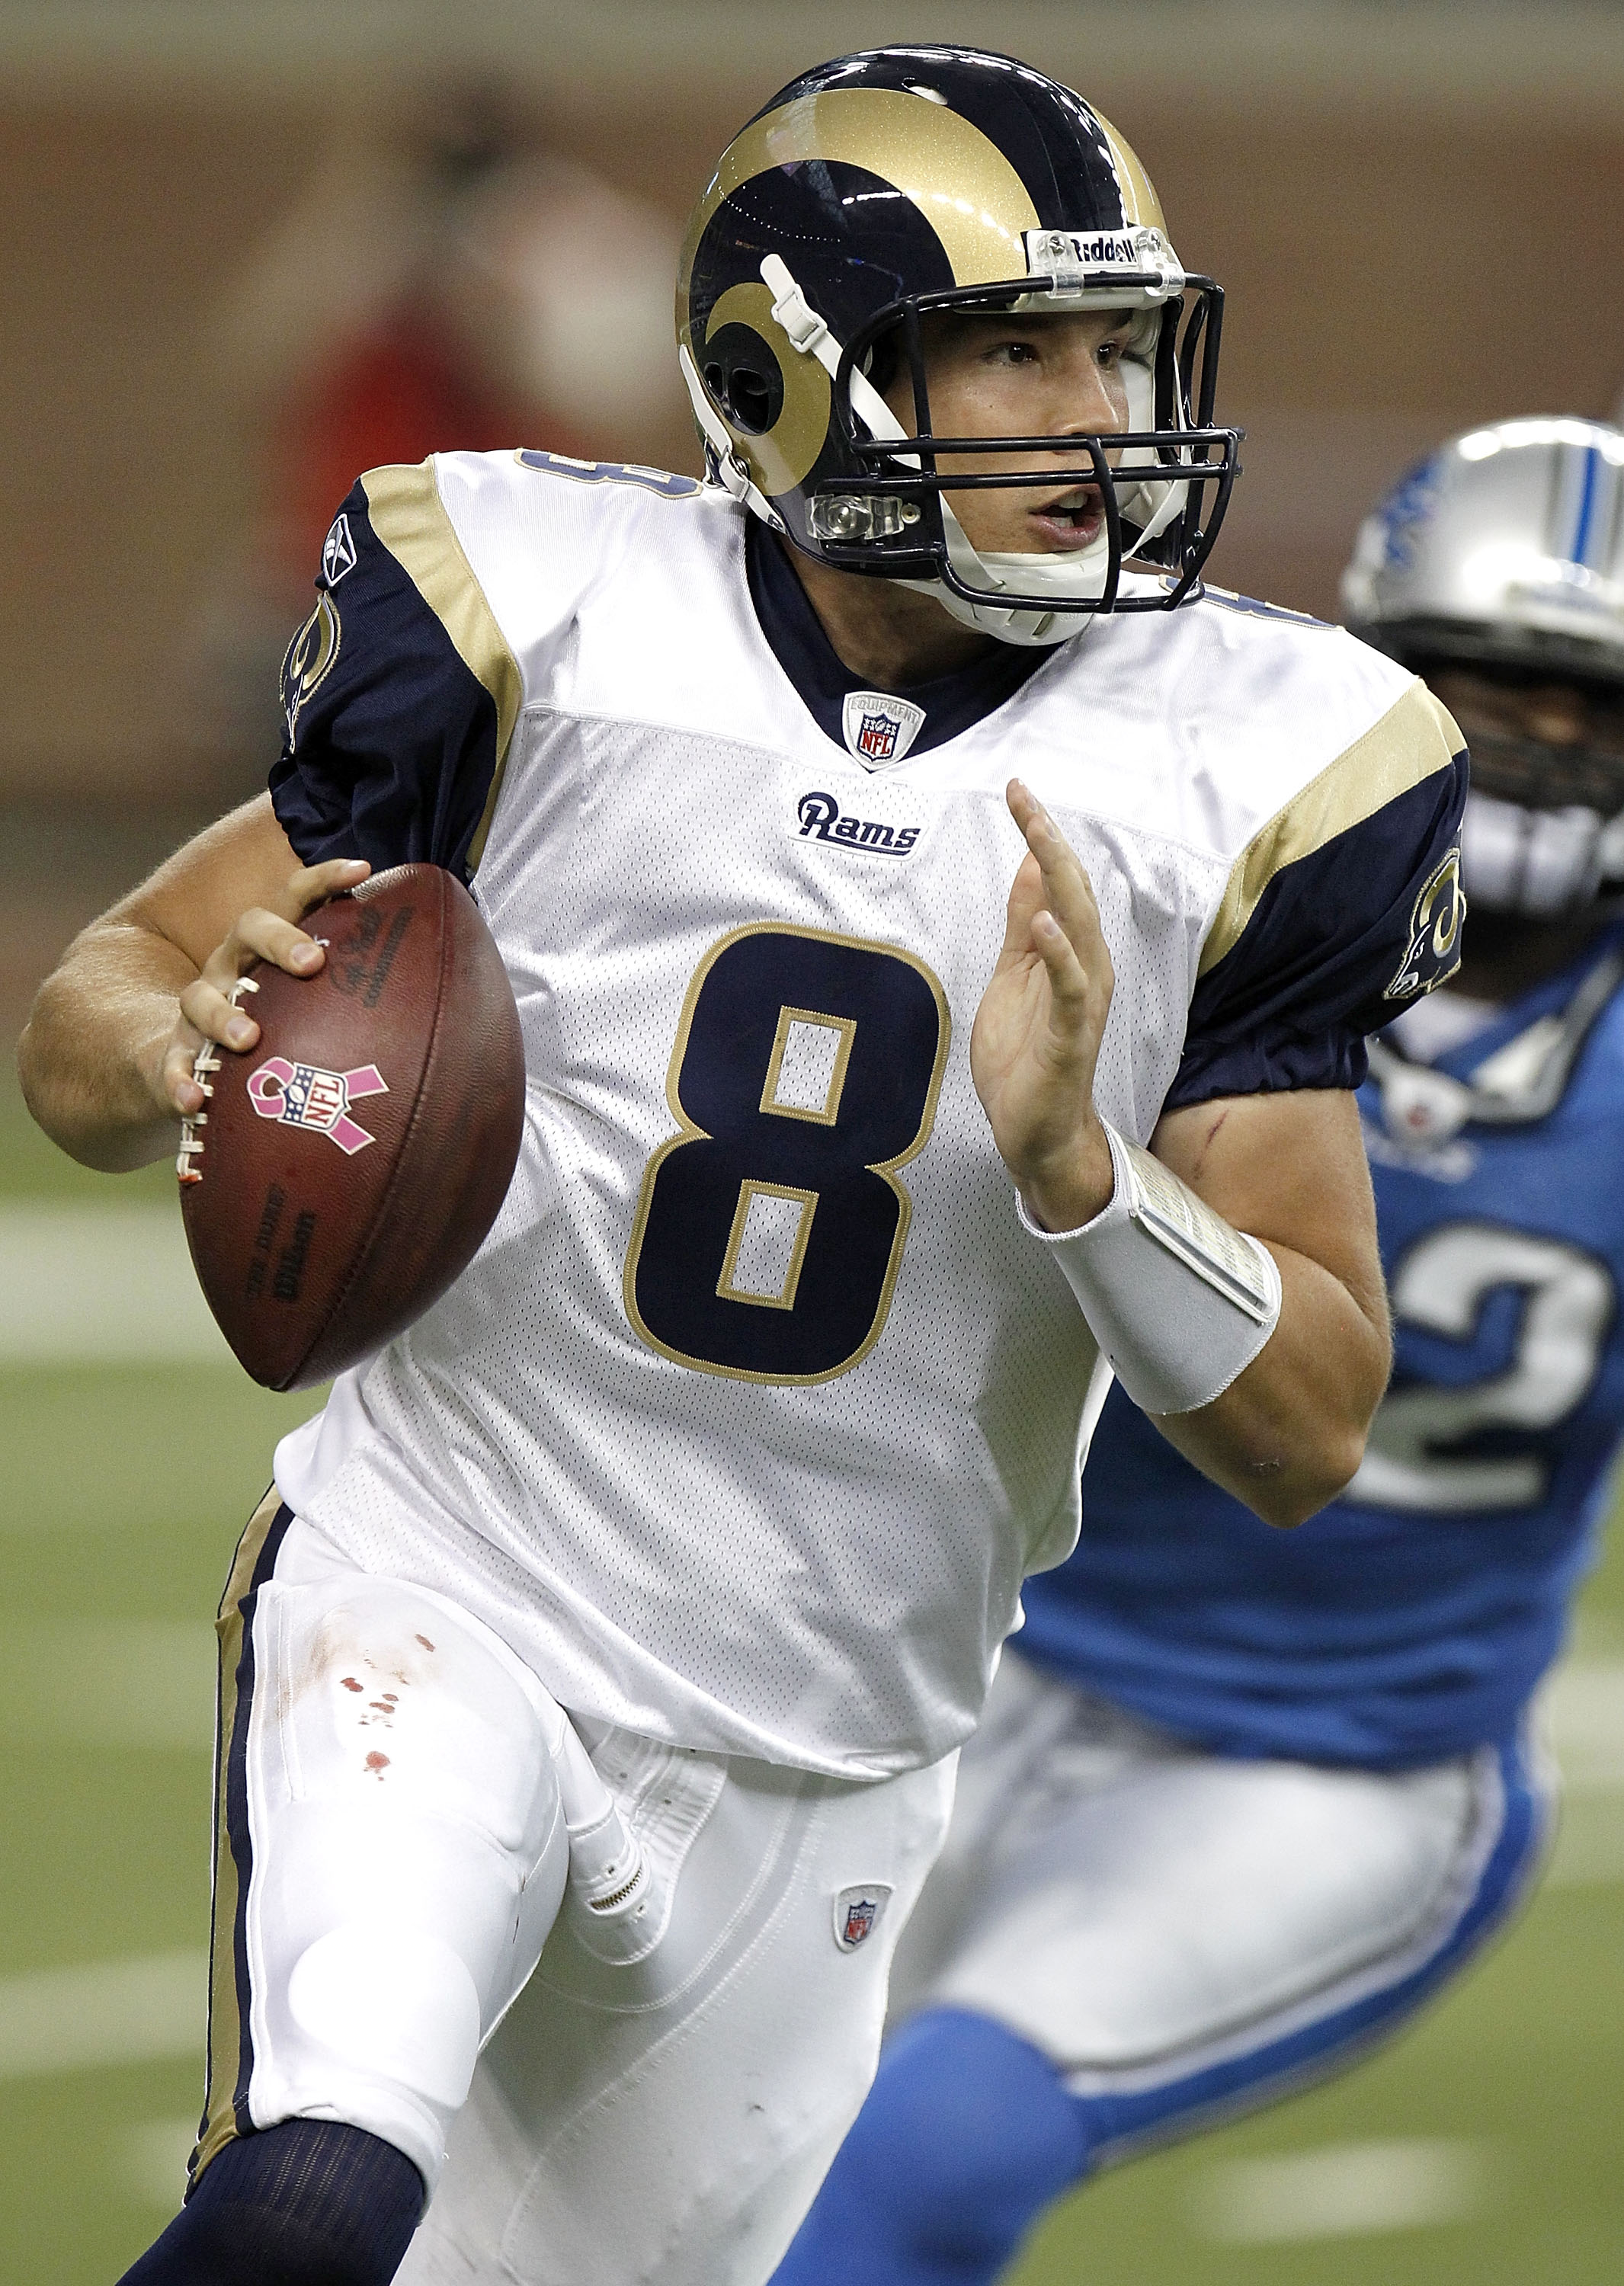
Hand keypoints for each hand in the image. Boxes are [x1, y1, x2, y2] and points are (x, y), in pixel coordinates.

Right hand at [155, 857, 369, 1118]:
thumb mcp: (312, 1004)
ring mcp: (197, 1010)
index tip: (361, 869)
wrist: (189, 1065)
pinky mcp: (176, 1057)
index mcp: (266, 947)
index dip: (323, 879)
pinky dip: (179, 1084)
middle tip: (312, 963)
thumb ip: (359, 995)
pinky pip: (171, 1068)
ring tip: (249, 1038)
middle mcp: (230, 967)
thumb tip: (450, 996)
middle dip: (279, 940)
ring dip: (224, 1016)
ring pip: (199, 999)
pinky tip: (195, 1102)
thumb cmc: (277, 1028)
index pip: (293, 898)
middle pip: (246, 932)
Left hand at [970, 780, 1114, 1231]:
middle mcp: (1088, 967)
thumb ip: (1022, 925)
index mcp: (1072, 951)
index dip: (1040, 836)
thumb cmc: (1026, 1057)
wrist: (1036, 1132)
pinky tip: (1044, 922)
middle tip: (1024, 795)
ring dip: (1059, 880)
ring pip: (1080, 927)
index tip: (1017, 791)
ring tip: (1038, 836)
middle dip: (1049, 840)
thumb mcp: (1013, 976)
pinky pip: (1072, 987)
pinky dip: (1061, 952)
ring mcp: (1083, 1000)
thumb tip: (1030, 867)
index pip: (1059, 881)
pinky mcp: (1072, 1034)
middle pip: (1073, 892)